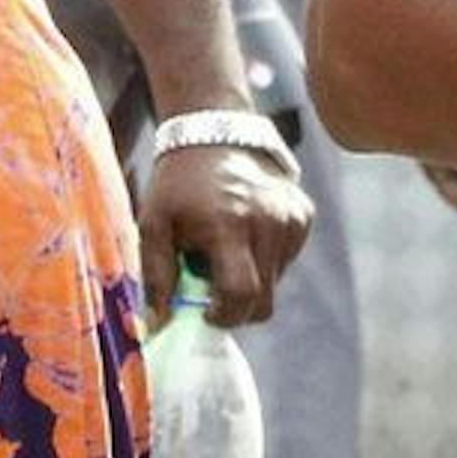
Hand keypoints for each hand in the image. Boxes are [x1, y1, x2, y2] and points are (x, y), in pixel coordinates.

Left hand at [137, 142, 312, 326]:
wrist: (214, 131)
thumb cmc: (178, 184)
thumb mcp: (153, 225)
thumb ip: (157, 277)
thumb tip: (159, 326)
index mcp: (228, 224)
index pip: (241, 294)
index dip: (225, 316)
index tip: (206, 314)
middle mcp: (267, 221)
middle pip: (264, 298)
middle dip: (238, 308)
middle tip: (213, 292)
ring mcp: (290, 216)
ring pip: (277, 281)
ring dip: (252, 280)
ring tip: (226, 249)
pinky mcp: (303, 213)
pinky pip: (287, 258)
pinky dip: (267, 259)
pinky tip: (245, 233)